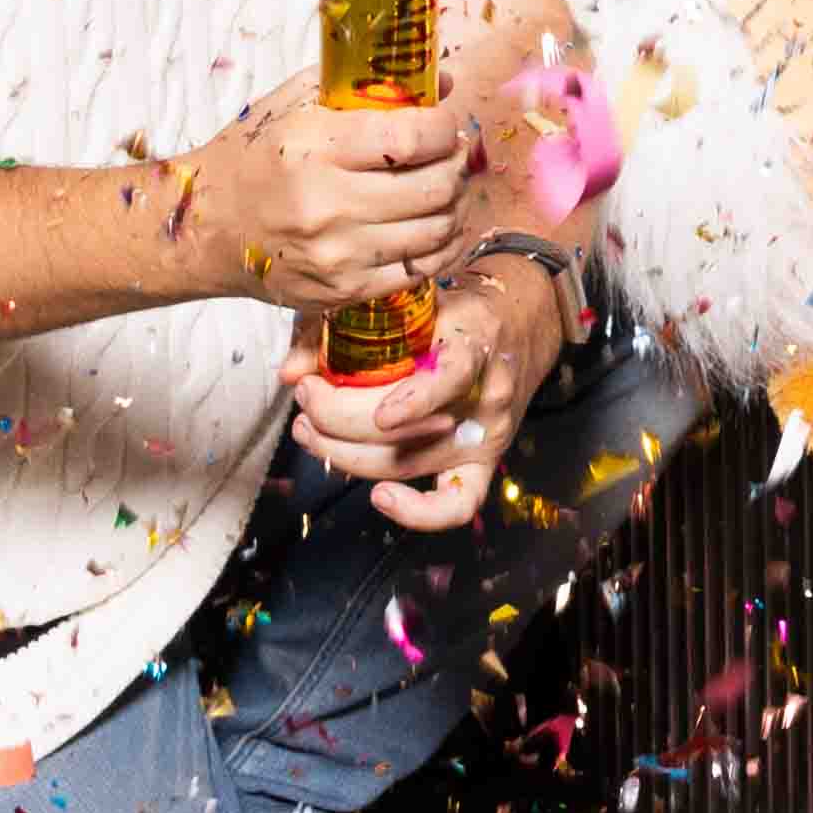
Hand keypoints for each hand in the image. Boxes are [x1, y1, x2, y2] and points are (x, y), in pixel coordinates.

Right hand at [164, 73, 478, 316]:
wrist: (205, 228)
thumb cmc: (253, 158)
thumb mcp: (294, 102)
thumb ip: (365, 86)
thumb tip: (444, 82)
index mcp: (315, 149)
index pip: (413, 138)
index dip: (444, 127)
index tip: (443, 122)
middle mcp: (326, 206)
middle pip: (434, 187)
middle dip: (456, 165)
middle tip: (452, 155)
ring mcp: (336, 255)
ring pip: (436, 232)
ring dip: (456, 207)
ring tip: (449, 189)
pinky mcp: (342, 291)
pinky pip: (419, 271)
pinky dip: (440, 248)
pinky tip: (435, 228)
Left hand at [280, 247, 566, 527]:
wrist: (522, 321)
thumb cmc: (456, 309)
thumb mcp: (411, 299)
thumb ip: (343, 326)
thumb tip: (289, 372)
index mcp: (474, 343)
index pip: (451, 377)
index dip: (411, 398)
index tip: (364, 401)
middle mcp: (483, 396)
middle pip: (406, 430)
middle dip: (338, 419)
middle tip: (305, 397)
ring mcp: (484, 436)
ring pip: (408, 464)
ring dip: (345, 455)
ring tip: (309, 431)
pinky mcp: (484, 463)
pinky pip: (457, 504)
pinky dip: (418, 513)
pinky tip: (380, 498)